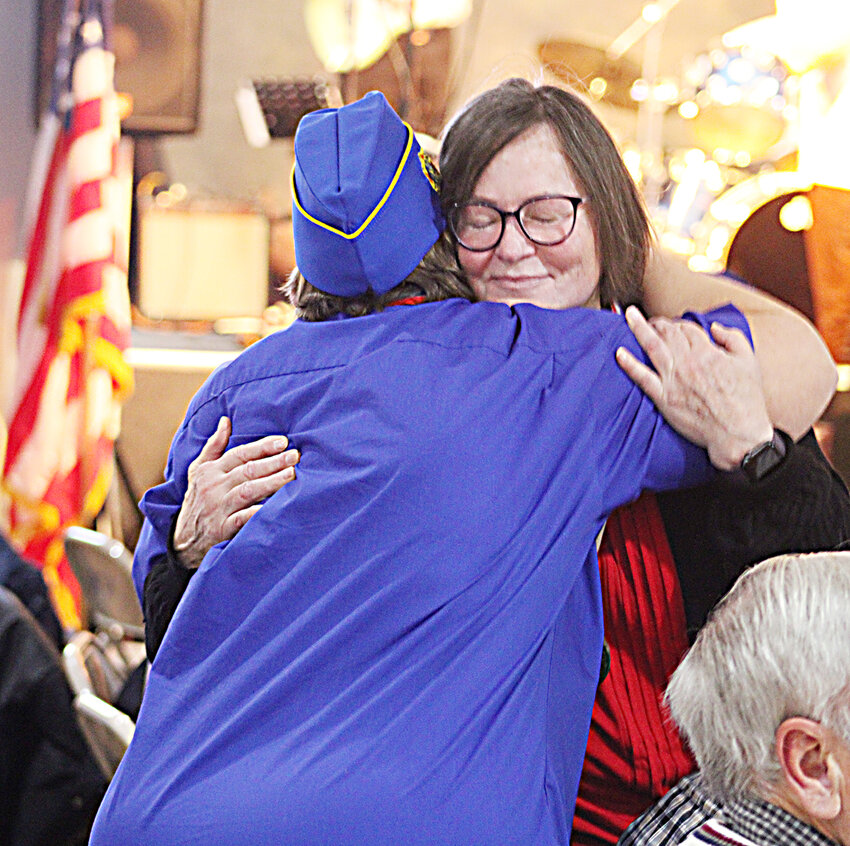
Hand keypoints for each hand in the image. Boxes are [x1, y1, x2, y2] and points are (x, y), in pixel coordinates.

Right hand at [173, 417, 299, 568]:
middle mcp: (214, 487)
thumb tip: (225, 421)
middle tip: (295, 456)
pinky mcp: (222, 529)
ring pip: (248, 491)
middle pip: (247, 470)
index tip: (283, 441)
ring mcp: (219, 508)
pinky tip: (275, 507)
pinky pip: (242, 519)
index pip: (239, 454)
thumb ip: (214, 446)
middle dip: (273, 462)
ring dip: (271, 482)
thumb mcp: (198, 470)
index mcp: (211, 470)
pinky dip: (257, 512)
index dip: (261, 447)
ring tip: (292, 475)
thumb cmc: (197, 500)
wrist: (183, 540)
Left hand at [615, 306, 773, 470]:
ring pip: (652, 347)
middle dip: (657, 323)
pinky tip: (619, 353)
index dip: (678, 323)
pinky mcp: (663, 398)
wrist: (737, 432)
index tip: (674, 324)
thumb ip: (733, 338)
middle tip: (649, 320)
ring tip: (629, 318)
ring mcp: (673, 380)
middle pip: (667, 333)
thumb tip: (715, 327)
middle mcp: (687, 362)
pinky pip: (642, 378)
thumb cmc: (746, 399)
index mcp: (708, 352)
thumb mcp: (748, 361)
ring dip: (639, 329)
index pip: (687, 328)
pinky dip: (629, 364)